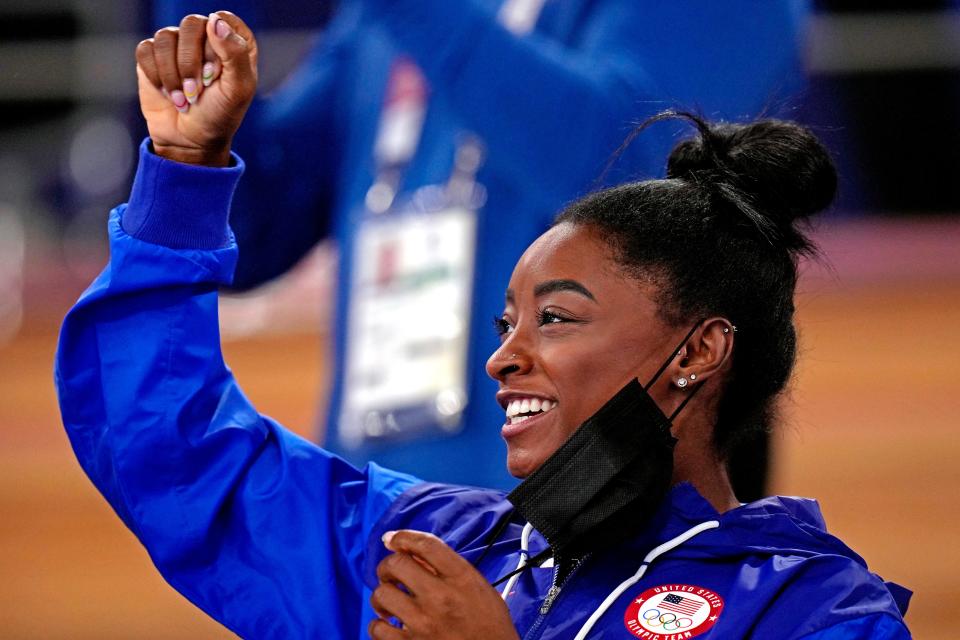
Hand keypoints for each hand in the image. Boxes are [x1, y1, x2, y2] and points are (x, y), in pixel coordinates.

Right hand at [135, 12, 257, 166]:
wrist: (190, 140)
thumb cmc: (220, 115)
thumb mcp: (238, 89)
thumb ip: (235, 53)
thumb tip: (213, 20)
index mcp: (234, 41)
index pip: (221, 20)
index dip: (215, 48)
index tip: (216, 74)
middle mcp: (206, 37)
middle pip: (191, 24)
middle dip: (191, 63)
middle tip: (197, 91)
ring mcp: (178, 45)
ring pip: (165, 37)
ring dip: (173, 75)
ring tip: (184, 98)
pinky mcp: (153, 56)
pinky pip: (146, 50)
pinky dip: (156, 76)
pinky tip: (168, 93)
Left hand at [370, 530, 520, 639]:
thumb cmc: (488, 624)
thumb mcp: (478, 587)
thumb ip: (449, 568)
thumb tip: (415, 554)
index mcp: (461, 578)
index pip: (426, 544)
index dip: (403, 537)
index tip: (392, 539)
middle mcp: (441, 597)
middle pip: (397, 564)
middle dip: (387, 566)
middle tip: (390, 575)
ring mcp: (424, 622)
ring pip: (382, 594)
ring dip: (381, 596)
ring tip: (388, 602)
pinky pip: (377, 629)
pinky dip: (378, 625)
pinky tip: (388, 625)